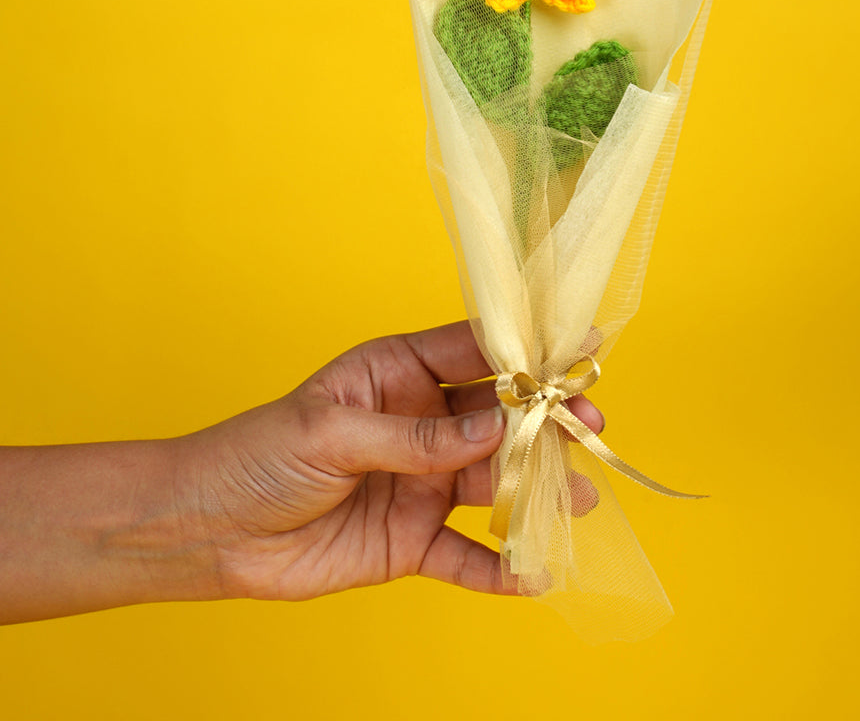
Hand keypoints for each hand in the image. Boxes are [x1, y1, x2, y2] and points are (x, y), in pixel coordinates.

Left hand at [178, 322, 603, 600]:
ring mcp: (422, 482)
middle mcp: (422, 424)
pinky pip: (467, 554)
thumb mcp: (331, 433)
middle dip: (546, 424)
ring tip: (579, 501)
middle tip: (589, 427)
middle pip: (499, 420)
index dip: (528, 350)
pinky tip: (533, 574)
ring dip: (538, 492)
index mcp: (400, 373)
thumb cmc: (258, 455)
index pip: (476, 353)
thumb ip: (414, 436)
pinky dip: (500, 566)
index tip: (579, 347)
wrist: (208, 533)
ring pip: (494, 483)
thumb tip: (493, 430)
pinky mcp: (413, 540)